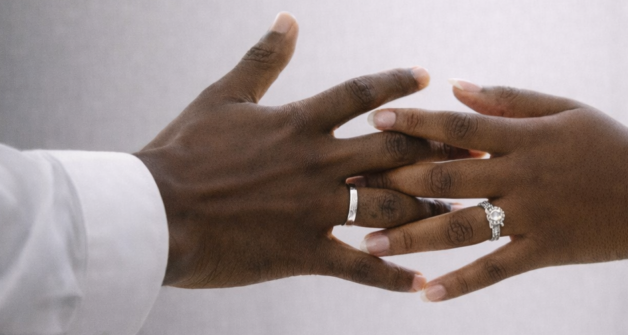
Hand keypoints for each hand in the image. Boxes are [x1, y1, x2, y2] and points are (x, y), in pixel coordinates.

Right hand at [133, 13, 474, 290]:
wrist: (152, 212)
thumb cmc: (181, 153)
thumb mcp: (223, 96)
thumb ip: (263, 59)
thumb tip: (288, 18)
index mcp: (298, 123)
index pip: (360, 94)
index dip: (398, 83)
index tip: (429, 78)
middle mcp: (316, 162)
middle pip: (392, 148)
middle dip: (438, 148)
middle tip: (475, 149)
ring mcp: (314, 207)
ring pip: (389, 203)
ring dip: (430, 206)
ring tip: (465, 210)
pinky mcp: (304, 251)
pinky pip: (359, 265)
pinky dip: (393, 275)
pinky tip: (423, 282)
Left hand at [357, 80, 627, 300]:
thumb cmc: (613, 147)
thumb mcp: (566, 110)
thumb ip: (509, 100)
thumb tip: (456, 86)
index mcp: (526, 137)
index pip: (459, 125)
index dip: (416, 121)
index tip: (374, 120)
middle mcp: (522, 176)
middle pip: (447, 176)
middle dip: (395, 180)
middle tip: (349, 185)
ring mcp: (532, 218)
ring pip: (460, 228)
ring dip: (411, 236)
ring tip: (368, 243)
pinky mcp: (543, 252)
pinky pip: (494, 270)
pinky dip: (460, 283)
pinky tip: (425, 293)